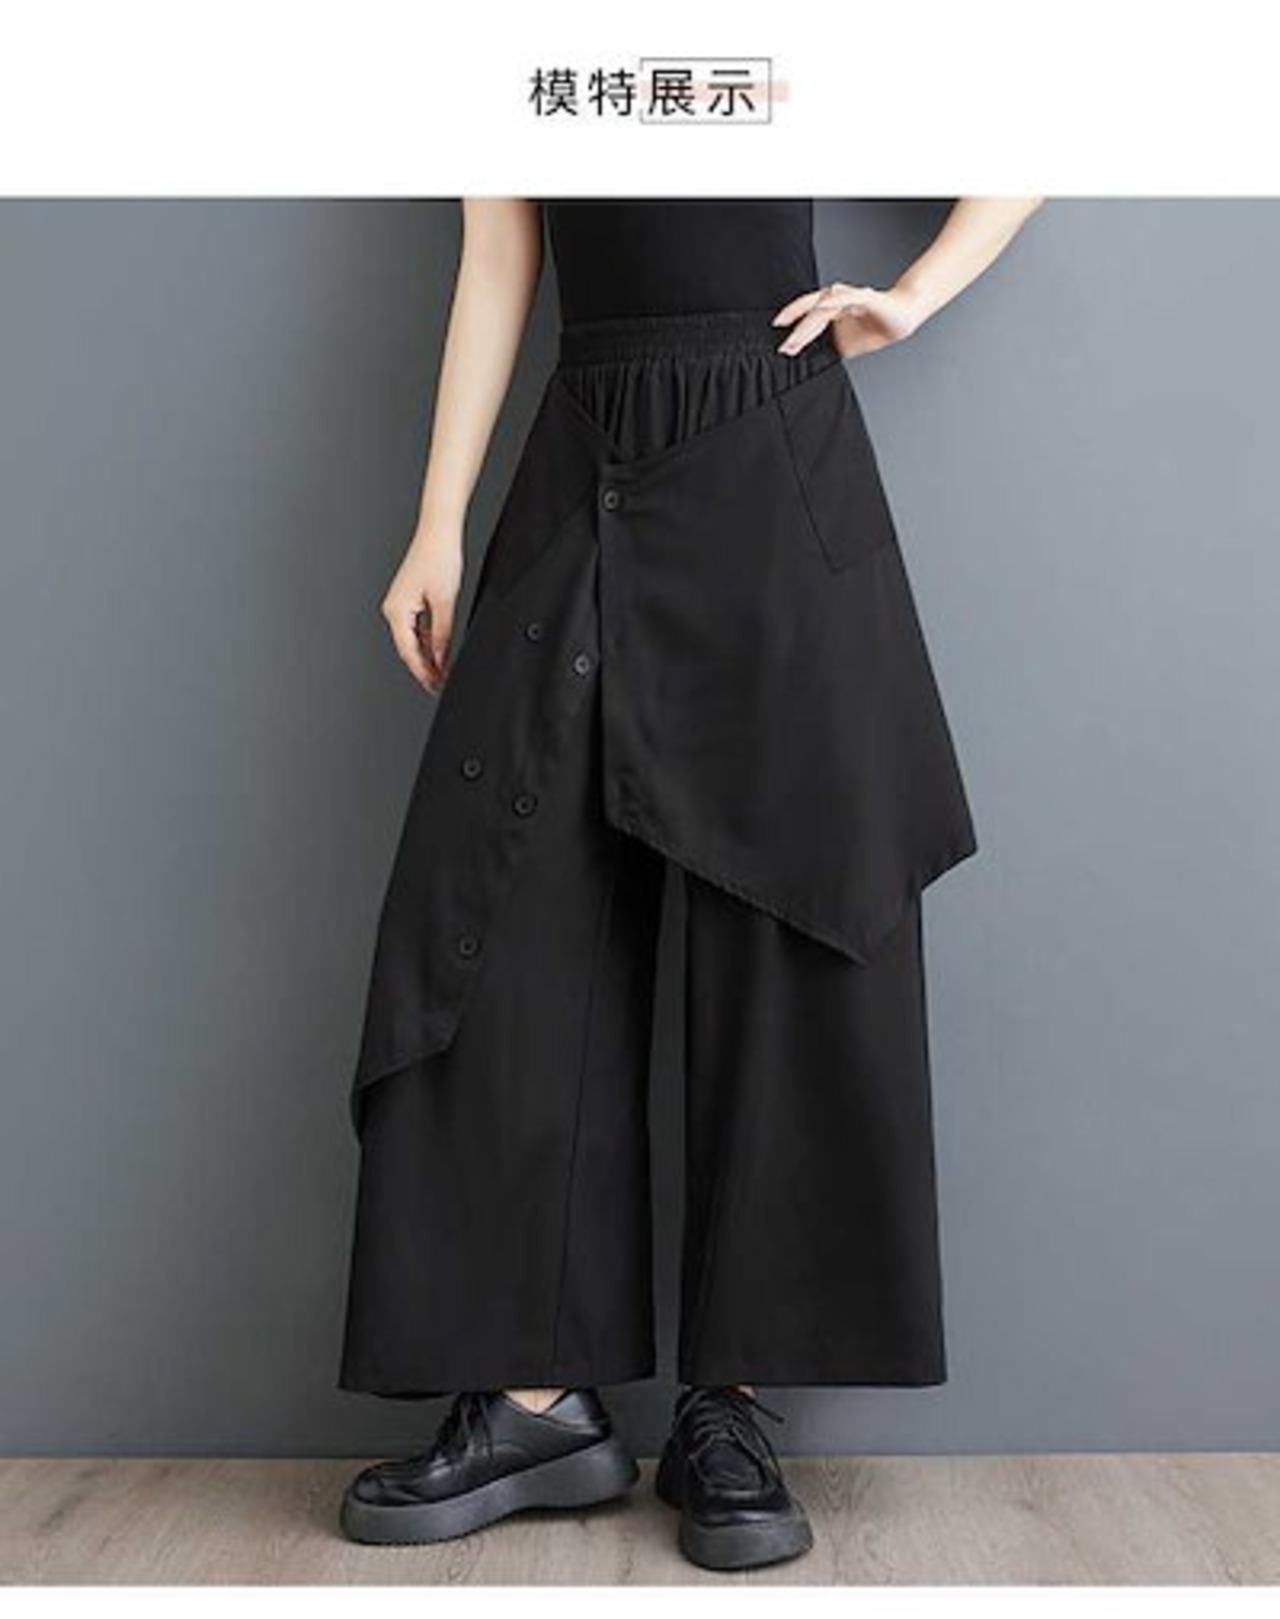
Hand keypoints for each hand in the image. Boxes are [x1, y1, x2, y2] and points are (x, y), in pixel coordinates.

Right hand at [381, 525, 464, 695]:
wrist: (439, 530)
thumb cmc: (439, 557)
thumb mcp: (445, 602)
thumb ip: (442, 634)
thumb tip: (441, 658)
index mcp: (397, 611)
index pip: (409, 652)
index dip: (423, 672)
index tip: (435, 686)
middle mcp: (393, 608)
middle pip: (408, 648)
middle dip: (424, 667)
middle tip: (439, 685)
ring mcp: (400, 603)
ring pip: (413, 638)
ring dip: (426, 655)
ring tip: (442, 672)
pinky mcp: (409, 597)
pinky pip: (416, 626)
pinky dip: (427, 640)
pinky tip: (439, 650)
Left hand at [772, 281, 929, 359]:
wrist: (903, 318)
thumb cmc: (877, 327)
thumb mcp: (847, 344)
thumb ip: (831, 346)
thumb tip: (812, 361)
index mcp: (832, 310)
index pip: (807, 316)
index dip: (792, 326)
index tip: (780, 342)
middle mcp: (838, 300)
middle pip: (811, 311)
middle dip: (797, 331)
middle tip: (784, 347)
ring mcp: (850, 297)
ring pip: (824, 306)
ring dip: (809, 322)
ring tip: (796, 338)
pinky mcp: (865, 298)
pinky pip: (847, 298)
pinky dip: (835, 301)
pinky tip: (824, 305)